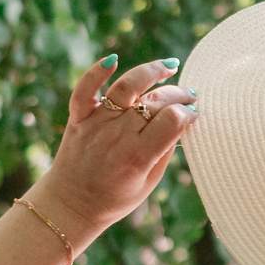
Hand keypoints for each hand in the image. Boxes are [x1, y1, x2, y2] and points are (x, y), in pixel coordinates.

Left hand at [28, 55, 198, 237]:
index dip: (188, 113)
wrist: (72, 204)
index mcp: (138, 157)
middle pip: (155, 101)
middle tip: (189, 95)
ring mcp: (97, 124)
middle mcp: (117, 136)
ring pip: (126, 87)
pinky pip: (85, 89)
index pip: (173, 120)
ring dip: (151, 72)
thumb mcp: (150, 182)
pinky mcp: (79, 118)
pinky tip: (114, 60)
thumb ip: (165, 150)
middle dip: (179, 94)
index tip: (193, 114)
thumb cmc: (116, 198)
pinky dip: (96, 71)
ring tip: (169, 66)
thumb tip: (182, 121)